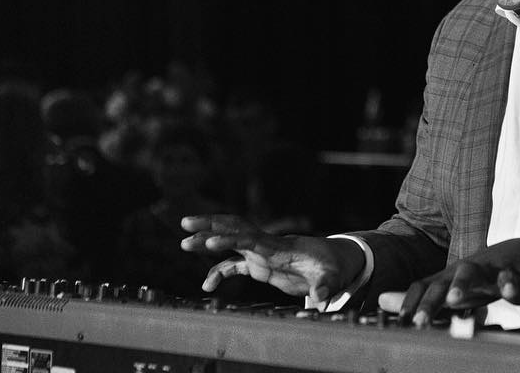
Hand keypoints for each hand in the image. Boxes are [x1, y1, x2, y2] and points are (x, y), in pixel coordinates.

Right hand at [180, 214, 363, 303]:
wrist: (335, 261)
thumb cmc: (333, 266)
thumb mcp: (332, 276)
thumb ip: (326, 285)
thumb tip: (323, 297)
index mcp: (280, 247)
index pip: (251, 239)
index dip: (231, 240)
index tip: (211, 241)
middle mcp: (266, 245)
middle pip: (235, 229)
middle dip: (211, 225)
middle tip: (185, 222)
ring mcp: (261, 254)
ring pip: (230, 243)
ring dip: (208, 241)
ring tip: (183, 242)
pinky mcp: (260, 265)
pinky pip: (234, 266)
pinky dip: (219, 273)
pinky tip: (206, 287)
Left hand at [398, 237, 519, 327]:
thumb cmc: (481, 277)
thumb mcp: (449, 287)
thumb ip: (418, 296)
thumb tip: (382, 300)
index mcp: (448, 277)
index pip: (423, 286)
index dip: (410, 302)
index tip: (399, 321)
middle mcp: (463, 271)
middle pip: (442, 282)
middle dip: (429, 301)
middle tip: (418, 320)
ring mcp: (486, 270)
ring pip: (471, 272)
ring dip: (461, 284)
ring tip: (453, 298)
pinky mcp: (512, 273)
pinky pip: (510, 277)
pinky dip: (508, 283)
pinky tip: (506, 290)